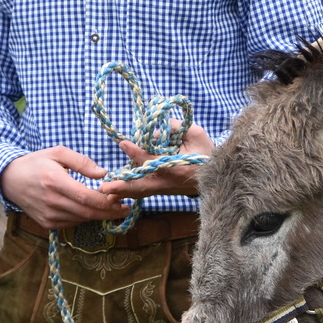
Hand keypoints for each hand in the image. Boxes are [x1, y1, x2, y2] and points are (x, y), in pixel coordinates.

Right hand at [1, 146, 130, 229]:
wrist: (10, 180)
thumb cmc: (36, 163)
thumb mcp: (58, 153)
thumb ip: (81, 162)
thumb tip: (103, 174)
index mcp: (55, 181)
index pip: (86, 197)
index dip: (107, 202)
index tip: (123, 201)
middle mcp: (51, 202)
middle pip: (87, 212)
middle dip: (109, 212)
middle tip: (125, 209)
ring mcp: (48, 215)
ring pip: (81, 219)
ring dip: (98, 215)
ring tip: (112, 208)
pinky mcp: (47, 224)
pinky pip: (72, 223)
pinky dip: (84, 217)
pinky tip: (91, 209)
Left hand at [98, 122, 213, 199]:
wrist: (217, 174)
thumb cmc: (206, 152)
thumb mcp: (196, 134)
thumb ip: (174, 128)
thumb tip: (150, 130)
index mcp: (178, 168)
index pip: (154, 161)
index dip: (138, 153)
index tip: (123, 143)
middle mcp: (169, 183)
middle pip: (143, 187)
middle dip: (123, 187)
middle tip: (105, 187)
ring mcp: (164, 189)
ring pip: (140, 192)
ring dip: (122, 192)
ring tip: (104, 192)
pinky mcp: (161, 191)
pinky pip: (142, 192)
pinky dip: (128, 193)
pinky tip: (112, 195)